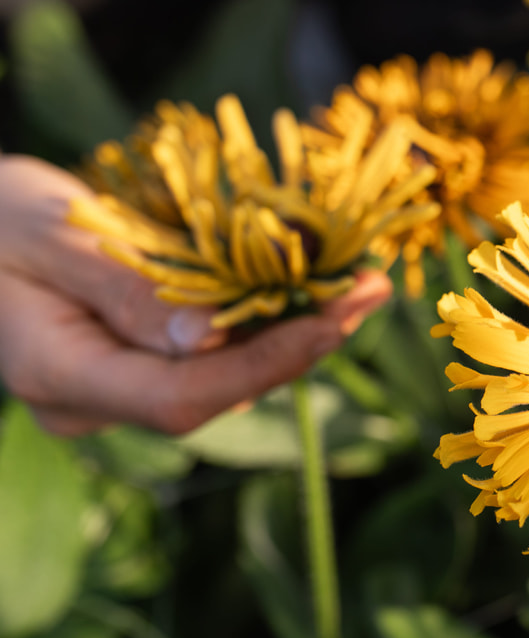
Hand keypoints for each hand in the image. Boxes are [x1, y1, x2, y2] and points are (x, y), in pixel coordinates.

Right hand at [0, 154, 390, 435]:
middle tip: (371, 288)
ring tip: (357, 282)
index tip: (337, 321)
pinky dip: (262, 319)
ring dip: (292, 329)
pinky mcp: (138, 364)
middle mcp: (92, 402)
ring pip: (223, 374)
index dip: (266, 362)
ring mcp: (116, 388)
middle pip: (215, 390)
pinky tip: (309, 284)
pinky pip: (212, 353)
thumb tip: (210, 337)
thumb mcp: (49, 235)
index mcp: (59, 377)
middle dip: (300, 342)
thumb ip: (123, 288)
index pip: (181, 396)